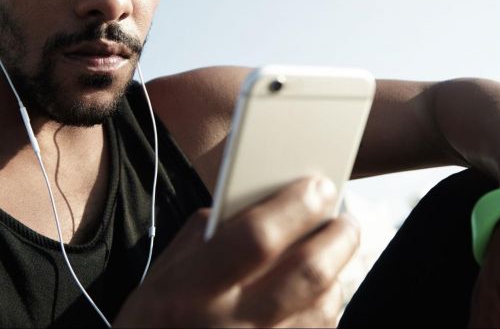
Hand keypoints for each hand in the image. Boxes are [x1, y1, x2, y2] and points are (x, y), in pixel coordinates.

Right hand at [113, 177, 359, 326]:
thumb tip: (257, 204)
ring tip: (333, 251)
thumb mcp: (161, 277)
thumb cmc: (154, 325)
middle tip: (345, 219)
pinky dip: (327, 306)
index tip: (318, 186)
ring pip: (323, 306)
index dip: (294, 207)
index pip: (256, 238)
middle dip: (337, 237)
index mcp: (191, 291)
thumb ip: (206, 238)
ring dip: (337, 272)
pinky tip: (319, 291)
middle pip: (307, 273)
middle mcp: (230, 325)